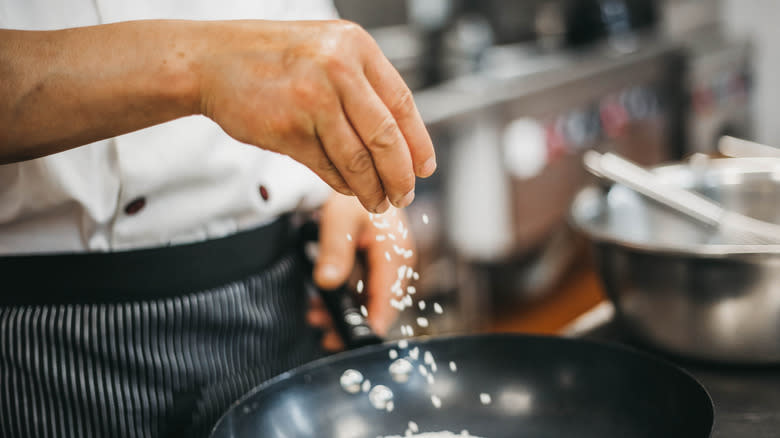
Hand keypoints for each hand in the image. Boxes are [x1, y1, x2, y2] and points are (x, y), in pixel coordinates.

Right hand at [197, 20, 435, 212]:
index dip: (419, 142)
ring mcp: (313, 99)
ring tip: (378, 202)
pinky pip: (328, 168)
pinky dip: (343, 185)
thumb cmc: (272, 59)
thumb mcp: (327, 53)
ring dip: (372, 189)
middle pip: (386, 137)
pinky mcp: (289, 129)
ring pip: (358, 160)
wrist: (212, 61)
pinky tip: (349, 189)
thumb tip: (402, 141)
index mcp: (355, 46)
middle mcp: (338, 68)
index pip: (402, 103)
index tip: (425, 168)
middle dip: (400, 175)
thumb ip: (363, 86)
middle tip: (403, 194)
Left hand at [307, 193, 413, 350]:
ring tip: (316, 316)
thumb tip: (328, 283)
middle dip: (352, 321)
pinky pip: (363, 290)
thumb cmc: (353, 197)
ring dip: (344, 312)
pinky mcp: (375, 266)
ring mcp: (387, 266)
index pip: (388, 297)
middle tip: (325, 333)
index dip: (373, 321)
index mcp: (395, 253)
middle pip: (379, 305)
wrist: (359, 180)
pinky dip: (344, 299)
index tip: (355, 339)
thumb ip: (335, 251)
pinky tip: (322, 302)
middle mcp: (396, 263)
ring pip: (369, 300)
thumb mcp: (340, 220)